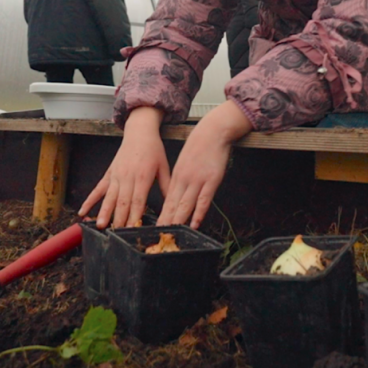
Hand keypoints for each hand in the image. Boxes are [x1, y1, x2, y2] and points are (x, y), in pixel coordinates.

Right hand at [80, 107, 168, 227]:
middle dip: (119, 219)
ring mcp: (116, 176)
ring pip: (109, 198)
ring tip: (101, 226)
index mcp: (143, 176)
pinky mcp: (109, 174)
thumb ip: (166, 186)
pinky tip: (82, 212)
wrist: (139, 132)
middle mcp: (127, 177)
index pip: (138, 200)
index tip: (132, 229)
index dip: (135, 215)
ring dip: (104, 213)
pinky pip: (97, 189)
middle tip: (116, 234)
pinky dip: (89, 201)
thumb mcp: (165, 167)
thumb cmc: (154, 150)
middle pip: (122, 202)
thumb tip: (173, 204)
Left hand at [157, 101, 252, 228]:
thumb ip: (181, 179)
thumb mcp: (185, 162)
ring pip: (185, 204)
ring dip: (178, 220)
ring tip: (171, 233)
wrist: (212, 131)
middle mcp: (184, 180)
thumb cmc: (200, 146)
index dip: (161, 214)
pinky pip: (203, 200)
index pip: (166, 200)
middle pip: (172, 205)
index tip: (155, 226)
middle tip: (158, 235)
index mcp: (176, 176)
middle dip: (165, 221)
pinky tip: (195, 224)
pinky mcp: (211, 180)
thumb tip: (176, 195)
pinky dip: (198, 213)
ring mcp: (197, 181)